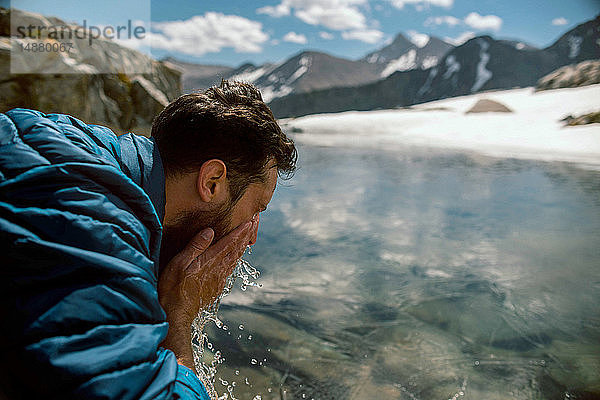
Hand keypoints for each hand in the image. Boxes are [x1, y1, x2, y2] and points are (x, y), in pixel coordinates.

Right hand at [158, 220, 254, 369]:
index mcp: (210, 261)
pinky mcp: (216, 287)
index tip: (250, 221)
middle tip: (256, 222)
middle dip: (247, 235)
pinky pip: (231, 269)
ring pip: (235, 259)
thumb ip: (196, 246)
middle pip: (237, 249)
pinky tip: (235, 258)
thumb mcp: (179, 263)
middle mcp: (218, 269)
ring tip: (248, 237)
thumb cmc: (173, 288)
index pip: (230, 242)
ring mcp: (219, 279)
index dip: (241, 231)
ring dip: (243, 246)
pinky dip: (236, 259)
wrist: (176, 314)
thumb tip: (210, 231)